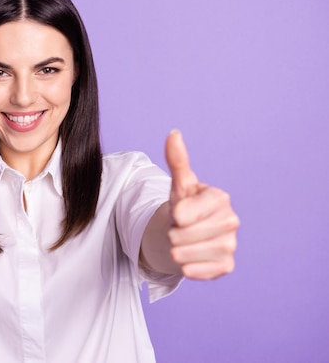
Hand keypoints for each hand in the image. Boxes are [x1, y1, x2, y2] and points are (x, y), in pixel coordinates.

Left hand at [165, 130, 239, 279]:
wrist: (187, 234)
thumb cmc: (184, 206)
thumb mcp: (179, 185)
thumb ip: (177, 161)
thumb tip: (173, 134)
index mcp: (220, 198)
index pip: (182, 213)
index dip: (174, 215)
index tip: (180, 212)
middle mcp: (231, 220)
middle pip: (182, 235)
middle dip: (173, 234)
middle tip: (180, 229)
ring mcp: (231, 244)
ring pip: (186, 254)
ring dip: (177, 251)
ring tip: (183, 243)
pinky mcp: (227, 266)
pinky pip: (196, 271)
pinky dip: (187, 267)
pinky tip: (190, 259)